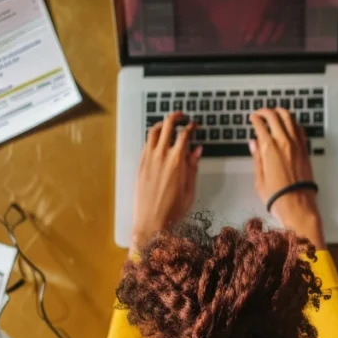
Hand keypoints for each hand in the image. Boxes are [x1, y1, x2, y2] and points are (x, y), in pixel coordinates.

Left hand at [131, 112, 202, 252]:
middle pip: (168, 125)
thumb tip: (197, 151)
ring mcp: (148, 158)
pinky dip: (153, 136)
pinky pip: (147, 143)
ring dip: (162, 123)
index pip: (185, 134)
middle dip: (176, 117)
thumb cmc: (172, 210)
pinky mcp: (141, 164)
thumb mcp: (190, 188)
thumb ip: (193, 166)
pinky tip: (158, 139)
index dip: (191, 127)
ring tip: (168, 123)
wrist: (151, 221)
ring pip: (154, 131)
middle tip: (182, 116)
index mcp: (177, 161)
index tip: (194, 126)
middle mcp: (161, 155)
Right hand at [248, 108, 323, 247]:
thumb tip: (254, 144)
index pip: (260, 125)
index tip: (252, 117)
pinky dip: (293, 122)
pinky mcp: (305, 150)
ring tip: (275, 112)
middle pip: (274, 116)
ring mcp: (296, 145)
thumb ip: (257, 157)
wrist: (297, 204)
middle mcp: (284, 142)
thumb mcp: (259, 178)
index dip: (255, 118)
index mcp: (269, 148)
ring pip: (289, 118)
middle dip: (266, 111)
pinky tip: (290, 123)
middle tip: (261, 112)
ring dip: (280, 112)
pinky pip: (299, 129)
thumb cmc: (278, 196)